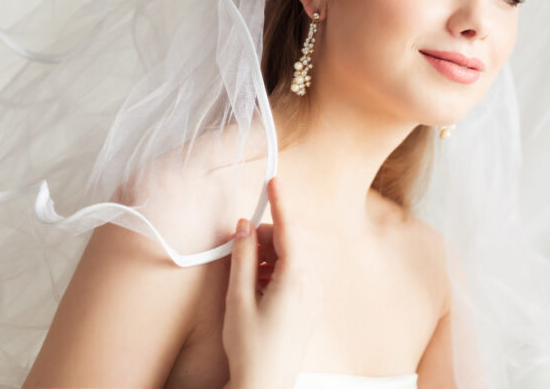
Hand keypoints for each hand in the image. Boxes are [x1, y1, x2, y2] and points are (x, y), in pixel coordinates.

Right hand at [222, 175, 321, 388]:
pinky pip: (292, 277)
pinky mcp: (308, 308)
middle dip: (261, 241)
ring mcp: (312, 297)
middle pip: (286, 244)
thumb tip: (244, 226)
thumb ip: (242, 257)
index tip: (274, 180)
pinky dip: (273, 274)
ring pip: (288, 260)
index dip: (279, 203)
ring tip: (244, 283)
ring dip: (265, 260)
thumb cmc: (250, 347)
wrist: (265, 387)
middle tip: (237, 255)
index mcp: (295, 278)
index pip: (287, 229)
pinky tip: (255, 292)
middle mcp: (310, 284)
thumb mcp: (238, 298)